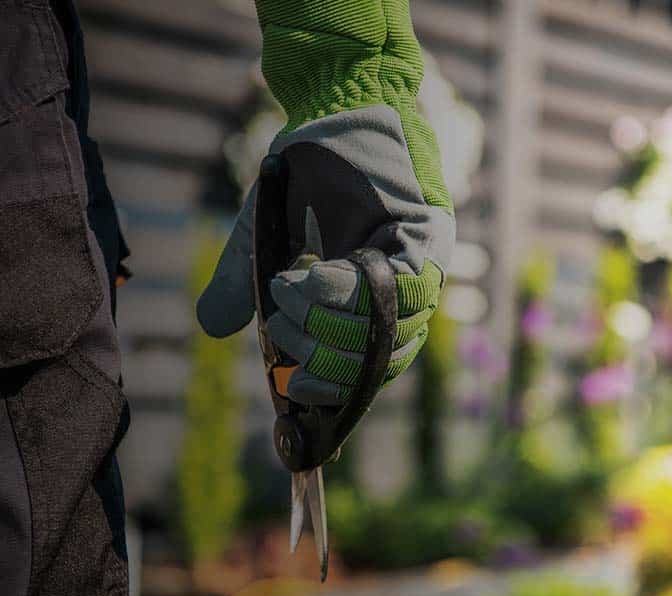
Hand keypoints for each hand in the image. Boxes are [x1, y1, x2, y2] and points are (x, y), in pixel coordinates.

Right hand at [197, 106, 454, 405]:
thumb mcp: (264, 237)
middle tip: (279, 333)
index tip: (292, 388)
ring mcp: (425, 265)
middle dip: (321, 360)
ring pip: (385, 333)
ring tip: (283, 300)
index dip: (330, 388)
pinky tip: (302, 280)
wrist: (333, 101)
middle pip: (377, 362)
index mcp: (375, 302)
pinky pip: (395, 290)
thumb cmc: (304, 172)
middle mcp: (408, 291)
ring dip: (325, 328)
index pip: (363, 370)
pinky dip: (340, 295)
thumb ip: (243, 285)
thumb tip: (211, 327)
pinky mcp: (430, 235)